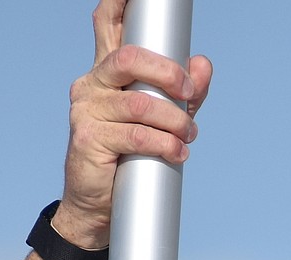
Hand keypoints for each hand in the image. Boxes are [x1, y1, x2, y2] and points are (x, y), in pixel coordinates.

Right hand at [53, 0, 212, 248]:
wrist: (97, 208)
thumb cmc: (127, 160)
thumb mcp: (160, 121)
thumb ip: (181, 93)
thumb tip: (204, 64)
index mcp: (106, 71)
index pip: (108, 22)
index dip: (120, 2)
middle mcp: (92, 83)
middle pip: (130, 57)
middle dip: (169, 73)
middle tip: (191, 94)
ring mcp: (86, 110)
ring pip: (139, 104)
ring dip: (174, 121)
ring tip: (188, 136)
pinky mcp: (88, 139)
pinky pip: (135, 136)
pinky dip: (163, 145)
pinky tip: (177, 154)